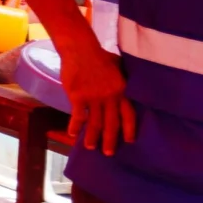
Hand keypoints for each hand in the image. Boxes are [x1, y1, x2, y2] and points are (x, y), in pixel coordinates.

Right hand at [59, 34, 136, 154]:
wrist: (80, 49)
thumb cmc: (99, 56)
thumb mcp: (118, 68)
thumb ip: (122, 81)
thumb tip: (128, 88)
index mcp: (121, 90)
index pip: (128, 114)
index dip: (129, 129)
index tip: (129, 141)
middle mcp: (110, 97)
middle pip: (111, 123)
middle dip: (110, 140)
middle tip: (108, 153)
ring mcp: (94, 98)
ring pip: (95, 122)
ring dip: (92, 137)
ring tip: (91, 147)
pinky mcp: (78, 97)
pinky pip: (78, 116)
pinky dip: (75, 126)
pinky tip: (73, 134)